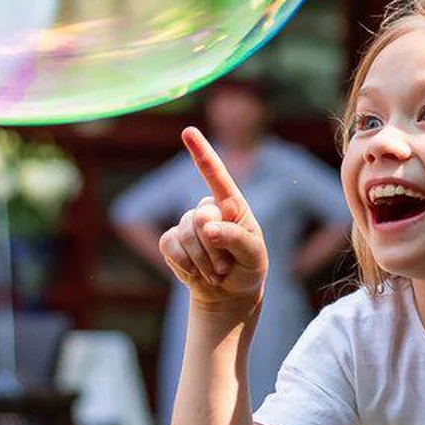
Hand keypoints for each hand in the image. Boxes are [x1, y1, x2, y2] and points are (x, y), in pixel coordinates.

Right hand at [159, 127, 268, 315]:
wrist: (229, 292)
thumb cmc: (248, 267)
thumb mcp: (254, 255)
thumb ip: (237, 238)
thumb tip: (208, 227)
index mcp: (232, 204)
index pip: (215, 173)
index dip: (201, 152)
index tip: (188, 131)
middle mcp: (208, 208)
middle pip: (201, 216)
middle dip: (214, 246)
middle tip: (226, 266)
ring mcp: (187, 223)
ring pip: (186, 234)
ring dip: (202, 261)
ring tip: (216, 272)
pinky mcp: (172, 240)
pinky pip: (169, 246)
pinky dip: (184, 265)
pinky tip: (196, 273)